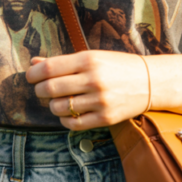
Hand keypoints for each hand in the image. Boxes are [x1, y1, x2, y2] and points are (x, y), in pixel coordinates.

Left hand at [26, 51, 149, 130]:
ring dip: (53, 106)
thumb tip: (34, 63)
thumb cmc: (116, 66)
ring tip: (58, 101)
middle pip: (49, 89)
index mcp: (88, 60)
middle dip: (39, 90)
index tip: (31, 77)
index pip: (48, 69)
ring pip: (59, 108)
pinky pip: (73, 124)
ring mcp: (100, 101)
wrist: (151, 81)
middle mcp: (93, 80)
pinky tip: (69, 113)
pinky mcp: (105, 118)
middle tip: (42, 90)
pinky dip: (65, 120)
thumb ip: (62, 61)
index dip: (33, 75)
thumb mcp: (91, 57)